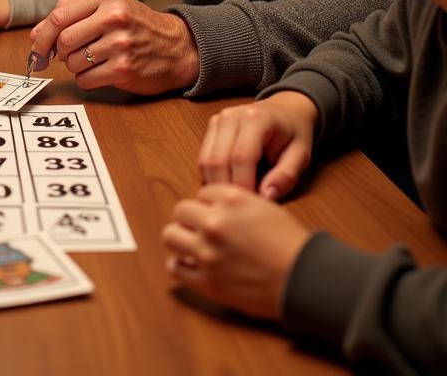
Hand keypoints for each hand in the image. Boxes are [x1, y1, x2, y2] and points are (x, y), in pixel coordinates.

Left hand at [29, 0, 199, 94]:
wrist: (177, 47)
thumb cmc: (136, 25)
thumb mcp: (108, 6)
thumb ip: (71, 12)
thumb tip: (35, 34)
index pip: (59, 16)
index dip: (42, 35)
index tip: (37, 48)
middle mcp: (114, 17)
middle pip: (63, 40)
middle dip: (59, 52)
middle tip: (68, 55)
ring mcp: (120, 44)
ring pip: (72, 62)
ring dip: (75, 66)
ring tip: (93, 60)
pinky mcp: (124, 69)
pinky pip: (85, 80)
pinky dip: (86, 80)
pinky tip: (101, 72)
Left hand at [162, 183, 311, 319]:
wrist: (305, 281)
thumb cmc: (292, 245)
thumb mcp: (266, 208)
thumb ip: (236, 202)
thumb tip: (215, 204)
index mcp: (231, 199)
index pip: (202, 193)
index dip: (209, 204)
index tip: (216, 214)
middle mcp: (215, 222)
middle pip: (181, 210)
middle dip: (191, 219)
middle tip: (201, 230)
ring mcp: (208, 252)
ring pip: (170, 235)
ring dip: (180, 239)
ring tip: (191, 246)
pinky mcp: (207, 281)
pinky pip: (175, 268)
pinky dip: (181, 266)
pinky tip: (191, 266)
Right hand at [198, 92, 318, 198]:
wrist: (285, 109)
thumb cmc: (293, 133)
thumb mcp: (301, 155)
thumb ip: (286, 176)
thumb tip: (266, 196)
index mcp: (256, 119)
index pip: (241, 158)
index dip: (244, 184)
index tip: (253, 204)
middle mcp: (231, 116)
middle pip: (218, 160)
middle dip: (227, 188)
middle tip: (242, 205)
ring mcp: (218, 119)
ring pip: (206, 161)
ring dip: (217, 184)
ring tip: (236, 196)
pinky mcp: (211, 126)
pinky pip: (203, 158)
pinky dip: (212, 176)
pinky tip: (229, 184)